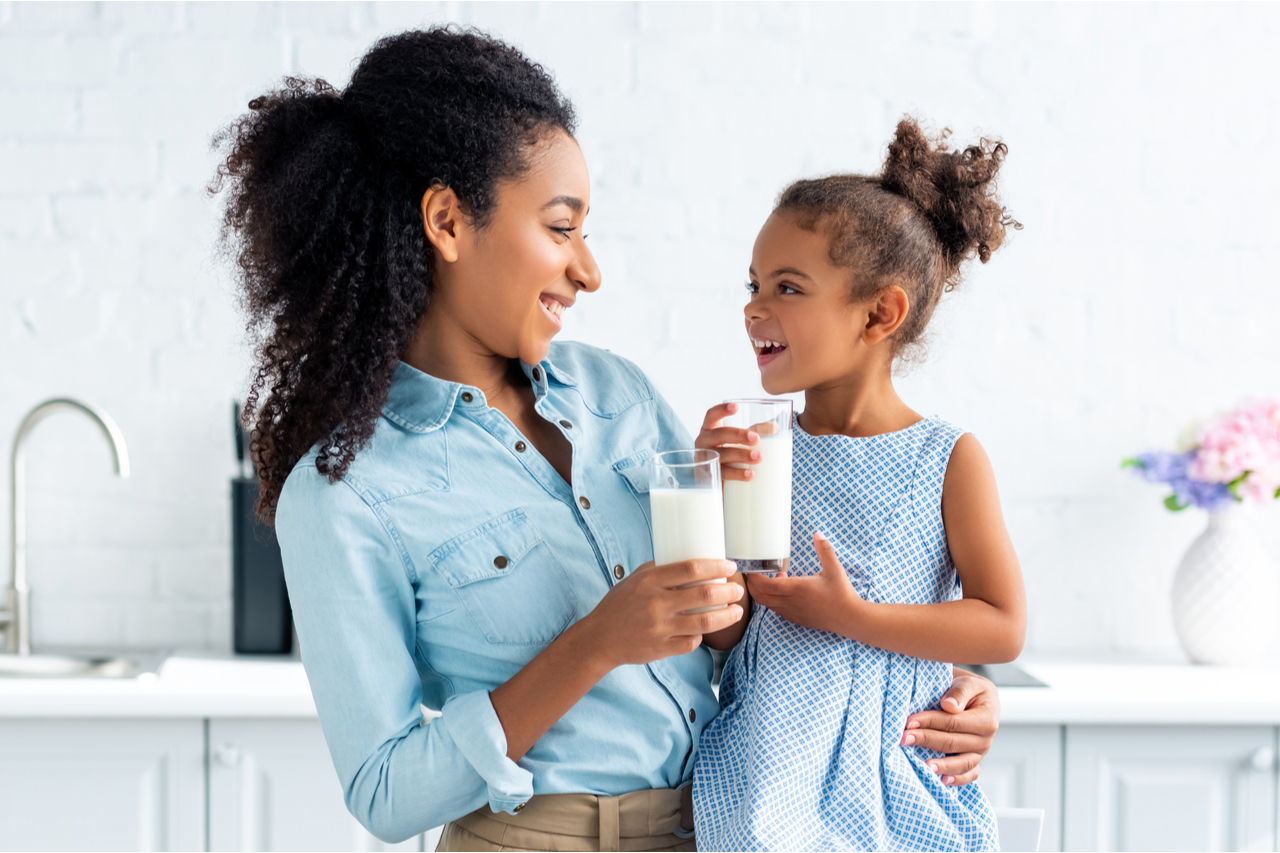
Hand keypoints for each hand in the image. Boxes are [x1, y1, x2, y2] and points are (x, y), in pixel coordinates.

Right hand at [581, 559, 744, 668]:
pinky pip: (692, 642)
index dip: (715, 566)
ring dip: (727, 616)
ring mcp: (660, 628)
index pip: (690, 569)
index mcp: (650, 581)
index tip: (730, 566)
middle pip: (703, 595)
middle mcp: (656, 604)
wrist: (599, 639)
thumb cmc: (619, 605)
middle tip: (738, 589)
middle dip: (728, 591)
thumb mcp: (635, 579)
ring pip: (705, 622)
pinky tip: (708, 629)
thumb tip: (691, 560)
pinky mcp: (662, 649)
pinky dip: (702, 635)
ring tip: (737, 610)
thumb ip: (660, 570)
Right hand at [695, 402, 760, 482]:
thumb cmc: (729, 453)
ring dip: (741, 455)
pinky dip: (738, 473)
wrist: (719, 481)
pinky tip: (750, 474)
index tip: (736, 407)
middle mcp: (704, 442)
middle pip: (719, 435)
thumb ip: (755, 431)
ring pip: (722, 455)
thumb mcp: (740, 439)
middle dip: (737, 435)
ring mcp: (706, 460)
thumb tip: (775, 427)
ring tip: (759, 457)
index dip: (721, 410)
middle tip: (755, 438)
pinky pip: (724, 474)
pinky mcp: (711, 476)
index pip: (711, 415)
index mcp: (709, 429)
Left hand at [745, 532, 860, 634]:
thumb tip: (818, 534)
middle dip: (753, 585)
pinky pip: (777, 610)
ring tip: (776, 578)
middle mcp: (790, 602)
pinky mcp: (797, 619)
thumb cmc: (841, 593)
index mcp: (796, 588)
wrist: (849, 618)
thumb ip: (824, 550)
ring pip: (768, 605)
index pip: (764, 585)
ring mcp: (792, 613)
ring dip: (764, 592)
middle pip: (760, 597)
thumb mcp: (834, 568)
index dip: (753, 577)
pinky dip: (773, 601)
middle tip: (755, 573)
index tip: (751, 568)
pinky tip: (785, 591)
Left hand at [901, 670, 999, 785]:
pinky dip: (958, 779)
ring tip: (923, 766)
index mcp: (986, 717)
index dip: (930, 722)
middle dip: (926, 740)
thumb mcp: (968, 682)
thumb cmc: (967, 689)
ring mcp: (981, 752)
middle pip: (953, 743)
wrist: (976, 697)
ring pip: (962, 763)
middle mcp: (986, 738)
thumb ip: (960, 692)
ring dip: (941, 765)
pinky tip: (942, 781)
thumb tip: (949, 706)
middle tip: (904, 739)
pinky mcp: (976, 761)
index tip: (909, 722)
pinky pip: (970, 774)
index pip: (953, 722)